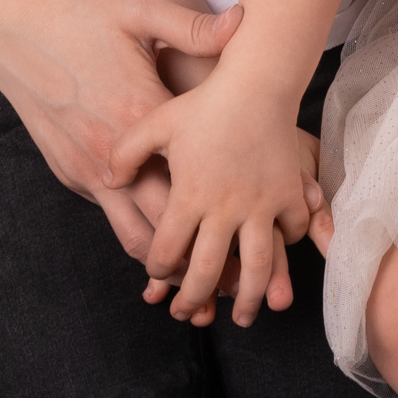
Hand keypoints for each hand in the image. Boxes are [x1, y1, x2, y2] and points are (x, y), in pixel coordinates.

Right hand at [0, 0, 240, 260]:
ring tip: (204, 261)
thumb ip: (192, 26)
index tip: (261, 218)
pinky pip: (109, 215)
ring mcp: (87, 170)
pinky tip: (163, 225)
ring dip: (167, 253)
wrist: (13, 22)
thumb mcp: (138, 8)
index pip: (194, 182)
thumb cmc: (81, 10)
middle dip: (204, 252)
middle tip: (243, 269)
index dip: (229, 205)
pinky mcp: (69, 173)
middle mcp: (112, 156)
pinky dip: (137, 227)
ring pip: (133, 238)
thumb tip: (241, 21)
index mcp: (140, 116)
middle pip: (166, 230)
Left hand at [108, 68, 310, 326]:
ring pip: (256, 266)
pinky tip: (275, 253)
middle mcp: (225, 206)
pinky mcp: (288, 193)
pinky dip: (285, 246)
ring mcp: (260, 202)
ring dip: (249, 297)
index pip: (166, 252)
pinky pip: (289, 231)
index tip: (157, 270)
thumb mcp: (156, 122)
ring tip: (245, 316)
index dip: (157, 269)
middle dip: (195, 299)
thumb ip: (126, 153)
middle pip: (209, 271)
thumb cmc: (204, 103)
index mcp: (189, 194)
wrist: (256, 81)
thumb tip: (107, 181)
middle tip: (188, 313)